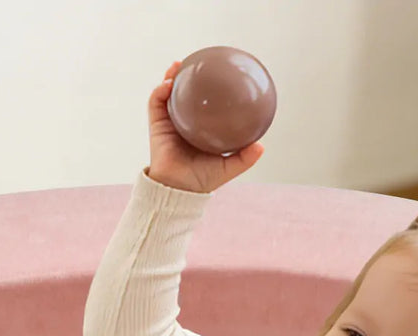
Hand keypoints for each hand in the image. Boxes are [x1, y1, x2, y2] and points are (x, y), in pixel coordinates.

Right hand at [147, 61, 264, 194]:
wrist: (178, 190)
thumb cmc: (201, 180)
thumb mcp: (228, 168)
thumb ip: (244, 158)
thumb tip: (262, 146)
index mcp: (199, 128)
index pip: (202, 102)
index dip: (206, 87)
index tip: (214, 73)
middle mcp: (183, 122)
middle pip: (184, 93)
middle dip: (187, 76)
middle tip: (194, 63)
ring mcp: (169, 122)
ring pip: (168, 94)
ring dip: (171, 77)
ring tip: (177, 66)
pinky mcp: (156, 125)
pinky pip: (155, 103)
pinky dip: (160, 91)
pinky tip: (168, 84)